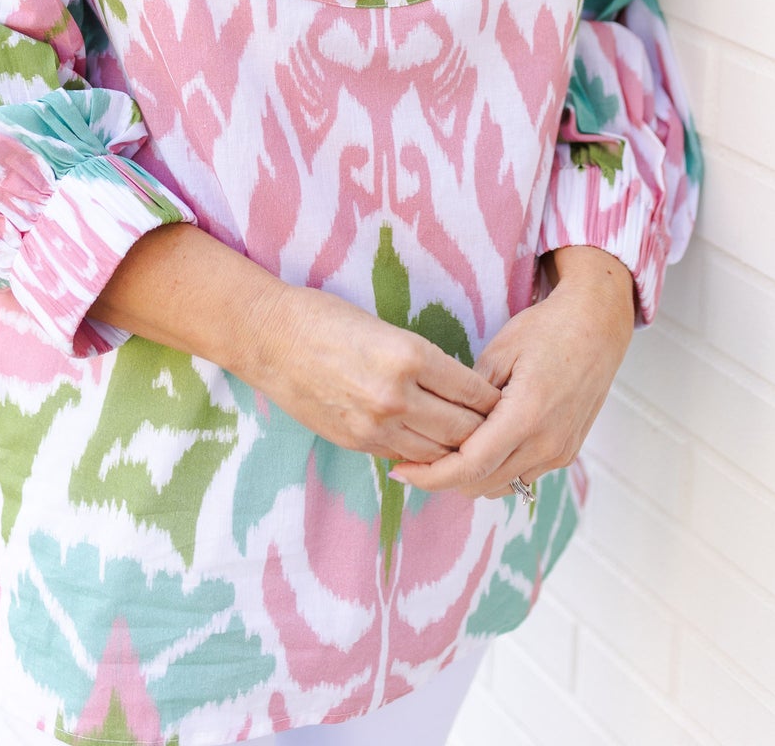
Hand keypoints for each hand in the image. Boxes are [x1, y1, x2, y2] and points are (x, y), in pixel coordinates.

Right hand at [243, 281, 501, 465]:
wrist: (269, 337)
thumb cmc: (325, 317)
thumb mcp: (384, 327)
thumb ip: (420, 362)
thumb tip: (455, 389)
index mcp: (410, 355)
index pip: (473, 391)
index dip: (495, 401)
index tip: (506, 401)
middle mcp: (398, 395)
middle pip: (464, 430)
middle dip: (486, 432)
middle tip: (501, 431)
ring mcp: (376, 424)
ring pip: (438, 453)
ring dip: (458, 451)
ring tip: (473, 447)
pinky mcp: (356, 442)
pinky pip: (405, 458)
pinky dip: (423, 455)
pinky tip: (432, 449)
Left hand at [388, 249, 634, 498]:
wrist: (598, 326)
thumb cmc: (546, 330)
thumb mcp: (499, 352)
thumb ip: (468, 395)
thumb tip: (438, 423)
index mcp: (525, 417)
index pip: (469, 466)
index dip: (430, 475)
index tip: (400, 471)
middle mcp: (546, 444)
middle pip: (482, 484)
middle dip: (444, 477)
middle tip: (413, 457)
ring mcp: (559, 452)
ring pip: (502, 485)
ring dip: (471, 476)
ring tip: (444, 449)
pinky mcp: (566, 452)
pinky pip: (522, 475)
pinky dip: (496, 470)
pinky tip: (478, 445)